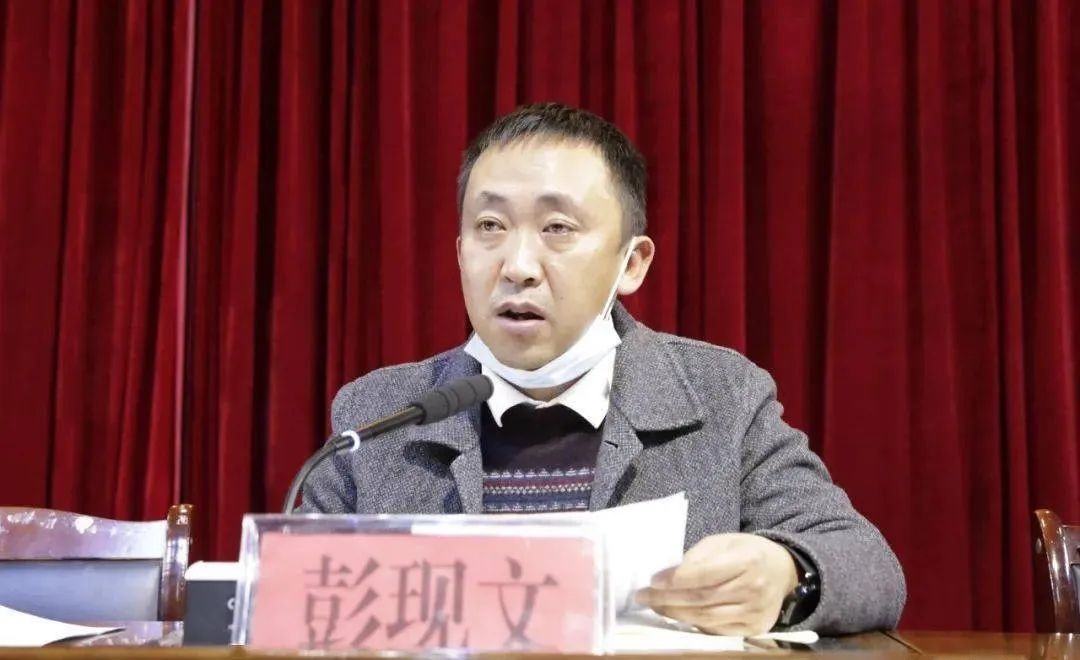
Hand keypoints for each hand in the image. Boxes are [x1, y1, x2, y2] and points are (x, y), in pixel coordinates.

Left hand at [634, 533, 798, 635]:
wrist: (783, 571)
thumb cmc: (747, 552)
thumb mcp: (725, 541)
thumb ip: (699, 555)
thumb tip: (670, 574)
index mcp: (747, 560)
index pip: (705, 573)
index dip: (676, 579)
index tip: (652, 580)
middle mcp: (753, 588)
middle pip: (702, 598)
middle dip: (668, 599)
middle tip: (643, 596)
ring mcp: (755, 612)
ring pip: (706, 618)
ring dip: (675, 613)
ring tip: (655, 606)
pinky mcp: (753, 628)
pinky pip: (716, 630)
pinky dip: (693, 624)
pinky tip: (677, 616)